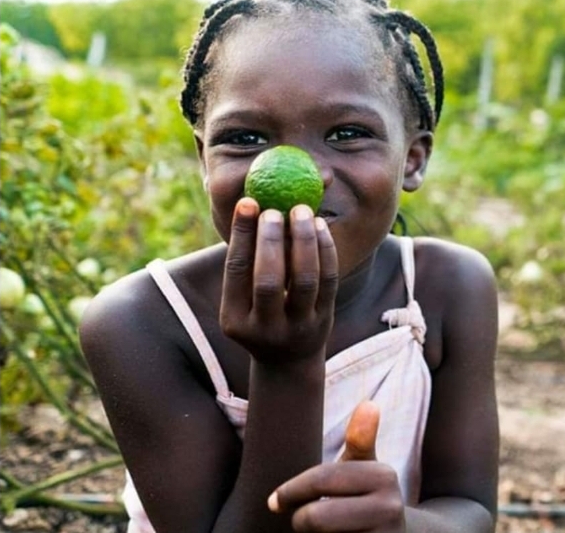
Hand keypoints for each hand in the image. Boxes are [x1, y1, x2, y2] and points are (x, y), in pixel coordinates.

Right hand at [220, 198, 338, 363]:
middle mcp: (265, 328)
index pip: (236, 272)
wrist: (288, 361)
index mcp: (235, 320)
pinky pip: (329, 280)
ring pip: (304, 280)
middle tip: (275, 209)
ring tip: (301, 211)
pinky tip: (319, 226)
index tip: (248, 203)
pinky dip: (325, 250)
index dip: (242, 235)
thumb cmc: (259, 315)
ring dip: (304, 241)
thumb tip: (252, 205)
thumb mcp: (241, 301)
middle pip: (268, 280)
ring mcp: (298, 326)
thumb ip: (245, 263)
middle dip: (272, 241)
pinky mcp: (324, 319)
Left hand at [268, 401, 404, 531]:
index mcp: (383, 475)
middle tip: (301, 520)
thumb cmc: (364, 499)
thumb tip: (369, 404)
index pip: (321, 479)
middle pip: (315, 516)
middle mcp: (390, 507)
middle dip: (300, 520)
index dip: (291, 491)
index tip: (274, 501)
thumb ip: (361, 440)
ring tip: (323, 532)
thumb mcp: (363, 469)